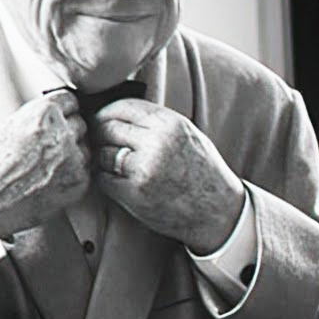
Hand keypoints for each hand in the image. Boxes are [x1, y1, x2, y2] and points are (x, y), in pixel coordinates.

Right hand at [0, 90, 89, 237]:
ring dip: (73, 153)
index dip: (61, 111)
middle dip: (67, 132)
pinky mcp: (79, 183)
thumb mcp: (10, 125)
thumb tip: (63, 112)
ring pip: (85, 147)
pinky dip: (72, 174)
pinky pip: (85, 170)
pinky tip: (50, 179)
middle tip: (46, 147)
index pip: (70, 100)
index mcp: (43, 113)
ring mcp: (73, 160)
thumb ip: (39, 116)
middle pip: (79, 123)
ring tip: (46, 165)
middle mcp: (62, 134)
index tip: (55, 120)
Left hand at [91, 99, 244, 253]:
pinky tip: (120, 182)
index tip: (102, 120)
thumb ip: (154, 121)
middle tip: (102, 143)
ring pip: (101, 153)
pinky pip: (103, 179)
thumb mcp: (186, 133)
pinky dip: (106, 180)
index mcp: (169, 123)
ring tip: (116, 165)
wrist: (217, 212)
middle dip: (100, 135)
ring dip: (103, 159)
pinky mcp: (134, 193)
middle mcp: (156, 143)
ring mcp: (143, 169)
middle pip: (106, 128)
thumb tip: (115, 112)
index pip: (122, 106)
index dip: (106, 113)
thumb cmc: (201, 171)